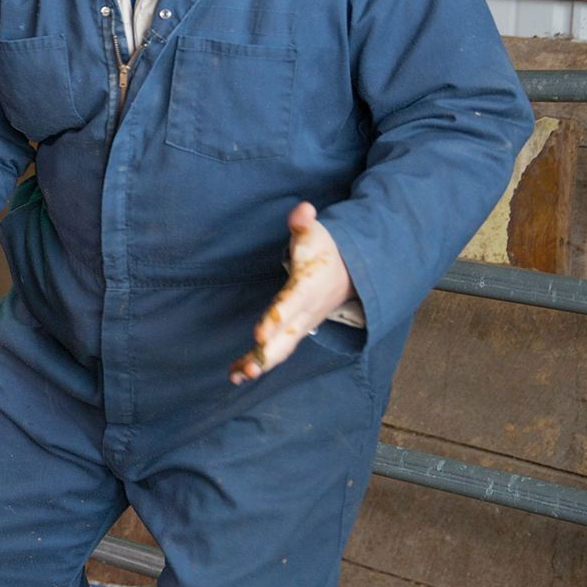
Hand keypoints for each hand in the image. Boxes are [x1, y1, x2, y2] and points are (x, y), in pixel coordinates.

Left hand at [232, 202, 355, 384]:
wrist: (350, 272)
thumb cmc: (325, 251)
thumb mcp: (317, 233)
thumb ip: (305, 223)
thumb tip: (302, 210)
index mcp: (308, 288)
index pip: (290, 305)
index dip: (276, 319)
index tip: (259, 334)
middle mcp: (306, 312)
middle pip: (287, 337)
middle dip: (268, 354)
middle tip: (248, 370)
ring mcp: (302, 325)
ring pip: (281, 349)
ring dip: (260, 364)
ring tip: (236, 376)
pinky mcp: (295, 331)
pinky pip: (277, 350)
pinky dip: (258, 362)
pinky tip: (236, 372)